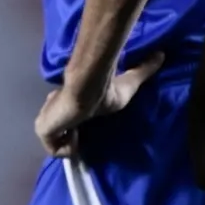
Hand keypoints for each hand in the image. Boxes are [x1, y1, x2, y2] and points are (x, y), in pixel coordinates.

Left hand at [36, 52, 164, 157]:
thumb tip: (161, 54)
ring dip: (70, 140)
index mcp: (67, 99)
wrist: (88, 89)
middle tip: (84, 131)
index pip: (65, 114)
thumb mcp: (130, 82)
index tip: (88, 125)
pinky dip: (68, 147)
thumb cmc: (106, 89)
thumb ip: (143, 70)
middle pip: (56, 127)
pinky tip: (77, 136)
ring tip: (81, 132)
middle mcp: (53, 108)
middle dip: (70, 131)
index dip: (75, 123)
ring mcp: (46, 119)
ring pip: (54, 140)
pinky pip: (54, 150)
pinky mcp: (43, 130)